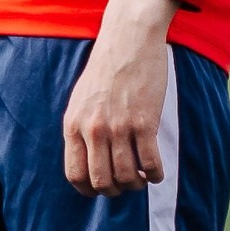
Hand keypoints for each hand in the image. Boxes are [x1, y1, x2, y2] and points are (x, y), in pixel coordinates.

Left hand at [62, 0, 179, 196]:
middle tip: (126, 182)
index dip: (89, 189)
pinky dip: (155, 174)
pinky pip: (151, 164)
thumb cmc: (105, 70)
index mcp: (73, 124)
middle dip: (116, 190)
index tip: (102, 188)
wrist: (127, 40)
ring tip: (142, 176)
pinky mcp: (144, 122)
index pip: (75, 174)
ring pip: (127, 177)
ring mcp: (118, 127)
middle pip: (102, 182)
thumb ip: (81, 129)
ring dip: (137, 183)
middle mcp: (93, 129)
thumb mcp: (80, 100)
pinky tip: (156, 171)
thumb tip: (88, 160)